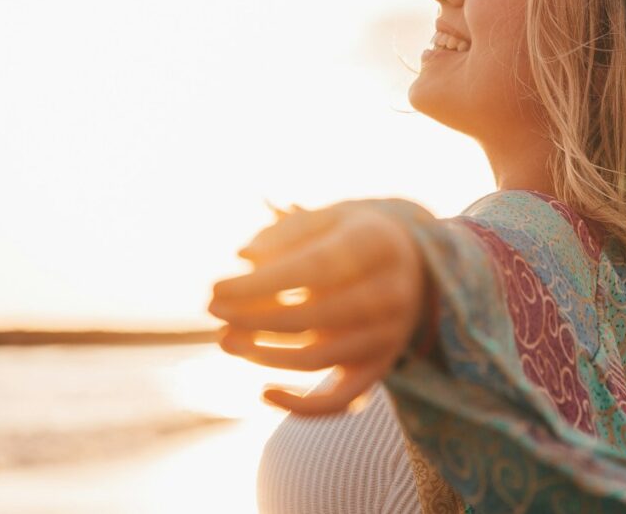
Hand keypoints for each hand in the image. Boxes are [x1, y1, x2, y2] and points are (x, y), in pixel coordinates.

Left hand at [208, 200, 428, 414]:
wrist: (412, 265)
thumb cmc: (351, 237)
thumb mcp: (324, 220)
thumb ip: (283, 234)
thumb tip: (242, 257)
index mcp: (377, 245)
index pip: (314, 269)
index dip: (261, 284)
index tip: (215, 290)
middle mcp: (391, 293)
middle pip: (316, 316)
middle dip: (255, 318)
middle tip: (213, 311)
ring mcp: (389, 335)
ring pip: (319, 358)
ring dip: (265, 355)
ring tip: (226, 339)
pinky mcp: (380, 367)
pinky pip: (343, 401)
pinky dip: (303, 407)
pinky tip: (265, 393)